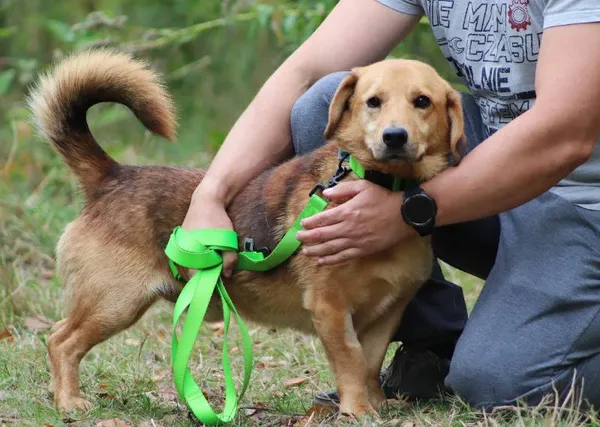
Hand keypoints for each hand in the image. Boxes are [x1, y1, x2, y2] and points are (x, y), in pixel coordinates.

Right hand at [181, 189, 237, 277]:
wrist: (206, 201)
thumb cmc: (217, 221)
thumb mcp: (227, 241)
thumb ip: (229, 259)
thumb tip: (226, 275)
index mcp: (190, 254)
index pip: (195, 277)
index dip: (206, 282)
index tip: (216, 285)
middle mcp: (181, 252)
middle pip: (190, 273)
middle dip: (203, 276)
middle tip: (217, 275)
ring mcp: (180, 247)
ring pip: (188, 265)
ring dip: (199, 268)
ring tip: (212, 266)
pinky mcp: (181, 242)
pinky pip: (186, 258)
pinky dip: (195, 261)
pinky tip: (205, 258)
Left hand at [296, 180, 415, 264]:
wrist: (403, 216)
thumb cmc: (383, 199)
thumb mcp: (363, 187)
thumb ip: (342, 190)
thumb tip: (325, 194)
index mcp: (346, 211)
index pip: (322, 219)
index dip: (310, 223)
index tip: (301, 224)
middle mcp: (348, 228)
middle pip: (322, 235)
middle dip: (307, 238)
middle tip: (298, 239)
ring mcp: (355, 241)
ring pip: (330, 248)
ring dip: (315, 250)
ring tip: (305, 252)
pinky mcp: (362, 250)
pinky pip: (343, 257)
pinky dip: (330, 260)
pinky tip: (321, 261)